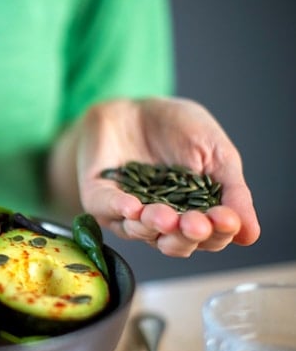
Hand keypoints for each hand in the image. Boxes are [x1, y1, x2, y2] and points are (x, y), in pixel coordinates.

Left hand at [74, 97, 259, 256]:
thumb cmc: (179, 129)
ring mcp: (128, 213)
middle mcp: (161, 222)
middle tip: (195, 224)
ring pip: (141, 232)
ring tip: (164, 216)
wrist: (134, 106)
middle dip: (186, 235)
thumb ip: (233, 191)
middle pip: (176, 244)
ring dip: (154, 225)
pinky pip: (107, 209)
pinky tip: (132, 206)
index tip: (226, 219)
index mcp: (194, 214)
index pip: (209, 237)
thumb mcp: (216, 153)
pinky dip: (119, 208)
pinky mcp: (99, 198)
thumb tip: (251, 234)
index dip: (218, 232)